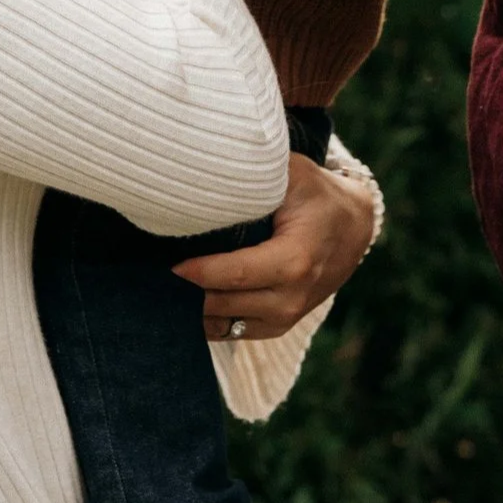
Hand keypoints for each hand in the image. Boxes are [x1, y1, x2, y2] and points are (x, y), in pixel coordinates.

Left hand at [176, 150, 376, 340]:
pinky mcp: (278, 326)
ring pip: (223, 325)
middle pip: (222, 305)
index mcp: (294, 261)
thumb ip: (256, 175)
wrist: (353, 226)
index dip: (196, 272)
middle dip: (185, 293)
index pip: (234, 275)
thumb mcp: (292, 174)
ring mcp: (286, 318)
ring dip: (191, 310)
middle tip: (150, 276)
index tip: (166, 264)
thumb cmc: (315, 193)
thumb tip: (208, 171)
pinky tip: (182, 300)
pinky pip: (232, 332)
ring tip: (161, 288)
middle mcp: (290, 298)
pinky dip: (206, 319)